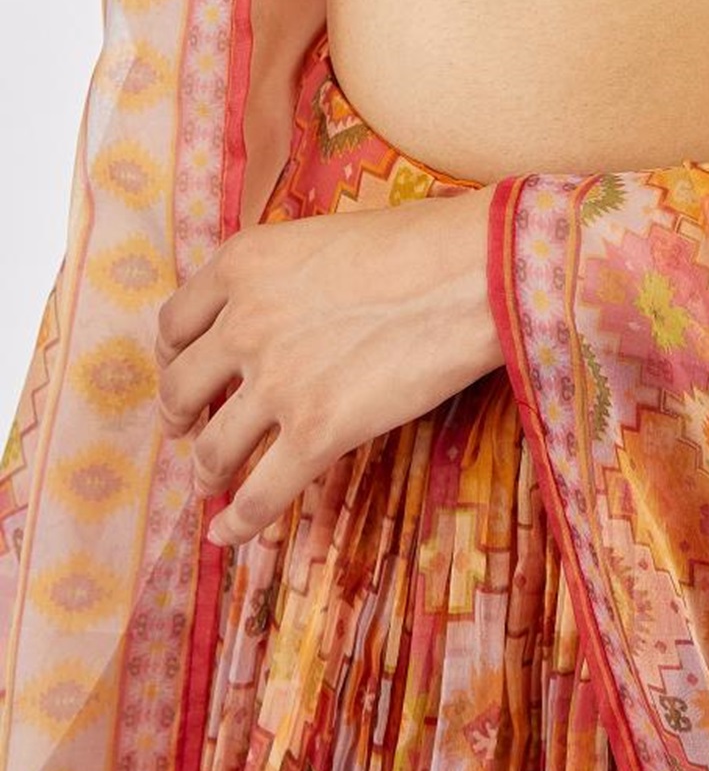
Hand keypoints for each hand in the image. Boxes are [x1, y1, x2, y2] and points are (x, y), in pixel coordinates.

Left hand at [154, 185, 502, 548]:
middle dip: (181, 418)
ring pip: (213, 449)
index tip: (184, 374)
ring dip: (208, 472)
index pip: (174, 324)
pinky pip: (260, 494)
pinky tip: (229, 534)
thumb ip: (280, 277)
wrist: (474, 271)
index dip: (172, 359)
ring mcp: (278, 381)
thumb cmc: (419, 243)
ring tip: (215, 484)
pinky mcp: (318, 432)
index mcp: (242, 264)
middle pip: (179, 389)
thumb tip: (277, 314)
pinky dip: (238, 522)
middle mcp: (244, 322)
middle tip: (192, 430)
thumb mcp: (323, 236)